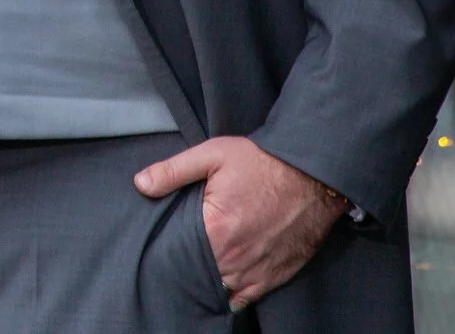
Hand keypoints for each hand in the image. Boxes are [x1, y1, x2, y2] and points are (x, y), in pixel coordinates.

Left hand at [134, 136, 346, 309]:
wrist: (315, 174)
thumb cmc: (263, 162)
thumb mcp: (213, 155)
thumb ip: (173, 171)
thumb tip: (140, 184)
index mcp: (216, 229)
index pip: (177, 253)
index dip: (167, 251)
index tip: (160, 246)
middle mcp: (235, 257)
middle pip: (197, 274)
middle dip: (185, 268)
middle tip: (175, 259)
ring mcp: (257, 270)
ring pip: (220, 290)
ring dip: (207, 282)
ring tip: (195, 272)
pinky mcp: (275, 276)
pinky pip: (246, 298)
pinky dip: (231, 295)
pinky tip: (220, 285)